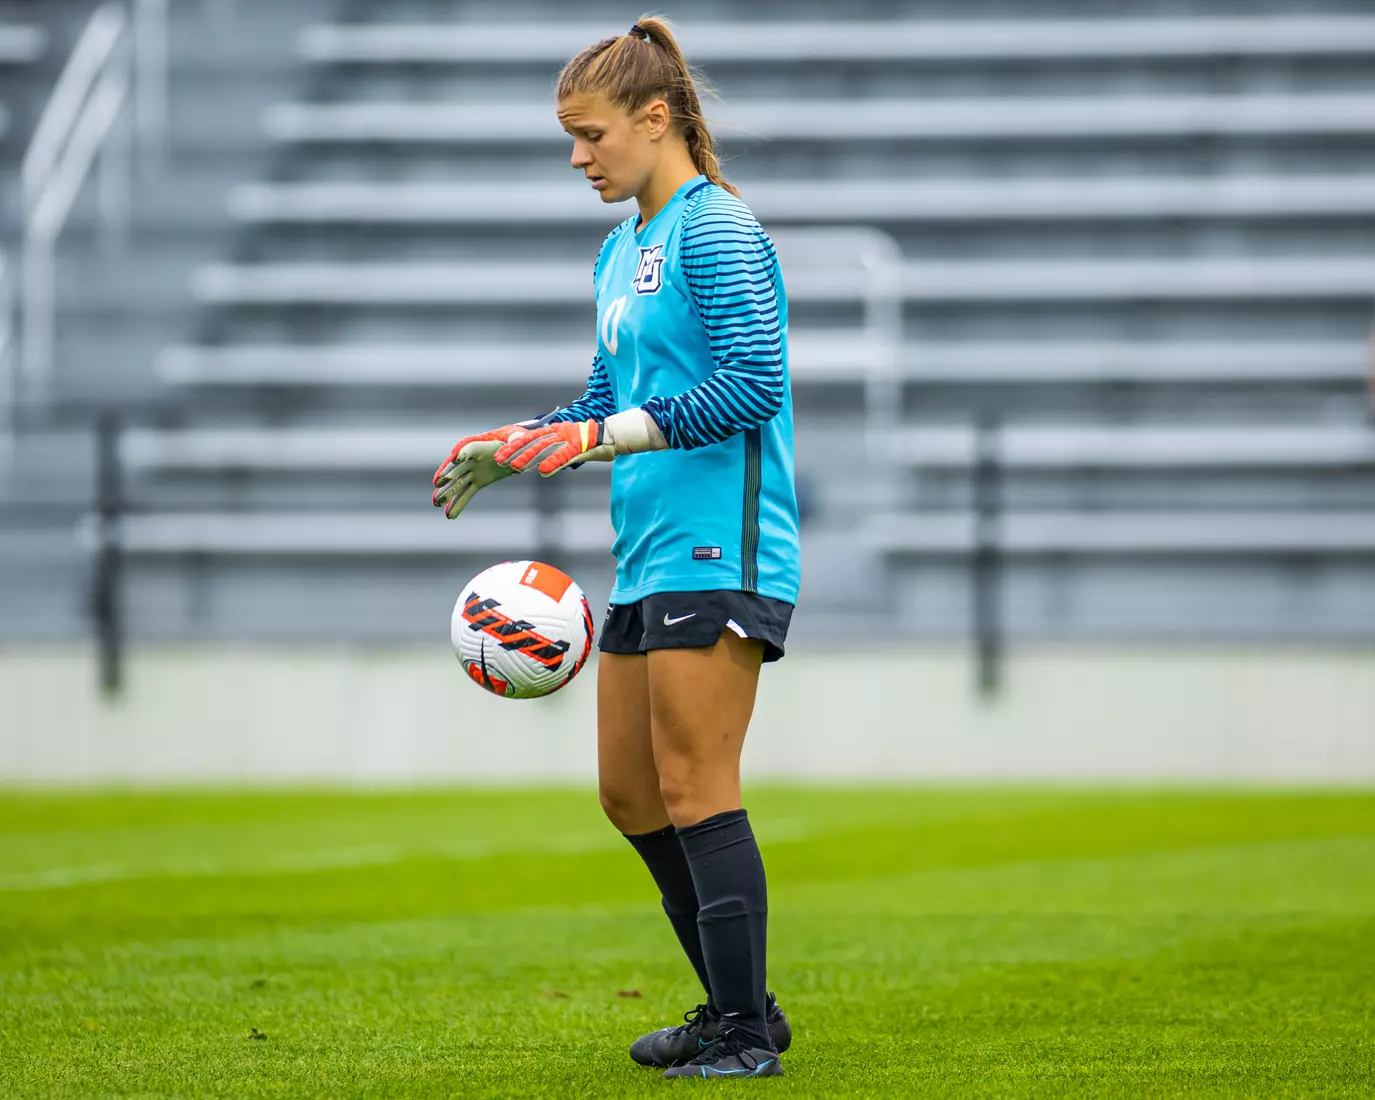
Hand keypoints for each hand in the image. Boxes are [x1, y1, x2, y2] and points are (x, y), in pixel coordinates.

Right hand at [431, 423, 532, 518]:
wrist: (512, 450)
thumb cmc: (512, 441)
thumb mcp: (516, 438)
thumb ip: (515, 441)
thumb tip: (515, 451)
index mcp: (480, 446)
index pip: (469, 449)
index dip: (462, 453)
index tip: (457, 459)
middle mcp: (471, 459)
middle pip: (457, 468)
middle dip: (448, 475)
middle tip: (438, 483)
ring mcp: (473, 472)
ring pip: (458, 483)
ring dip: (447, 493)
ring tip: (435, 503)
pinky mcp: (477, 482)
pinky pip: (466, 493)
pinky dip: (458, 504)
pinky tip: (449, 515)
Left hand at [494, 419, 615, 476]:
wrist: (611, 437)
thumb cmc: (590, 445)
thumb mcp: (569, 451)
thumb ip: (555, 459)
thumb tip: (541, 469)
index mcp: (554, 432)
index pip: (530, 438)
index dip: (514, 446)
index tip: (500, 454)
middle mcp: (557, 433)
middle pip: (531, 442)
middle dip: (514, 451)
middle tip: (500, 460)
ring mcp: (567, 439)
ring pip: (543, 447)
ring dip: (529, 457)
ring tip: (516, 467)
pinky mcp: (578, 447)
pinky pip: (563, 456)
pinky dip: (553, 463)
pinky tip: (543, 471)